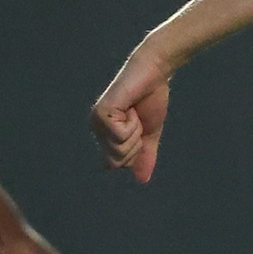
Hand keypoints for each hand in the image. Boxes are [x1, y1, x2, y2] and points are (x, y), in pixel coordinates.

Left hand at [91, 45, 171, 182]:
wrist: (155, 73)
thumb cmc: (151, 99)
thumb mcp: (149, 134)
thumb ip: (144, 155)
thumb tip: (142, 180)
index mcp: (104, 134)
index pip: (117, 164)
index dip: (134, 151)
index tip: (139, 128)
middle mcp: (96, 128)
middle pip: (117, 160)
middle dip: (135, 143)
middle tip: (137, 120)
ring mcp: (97, 121)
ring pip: (119, 149)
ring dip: (134, 132)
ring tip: (134, 112)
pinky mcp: (101, 114)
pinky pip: (120, 136)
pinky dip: (132, 124)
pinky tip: (131, 107)